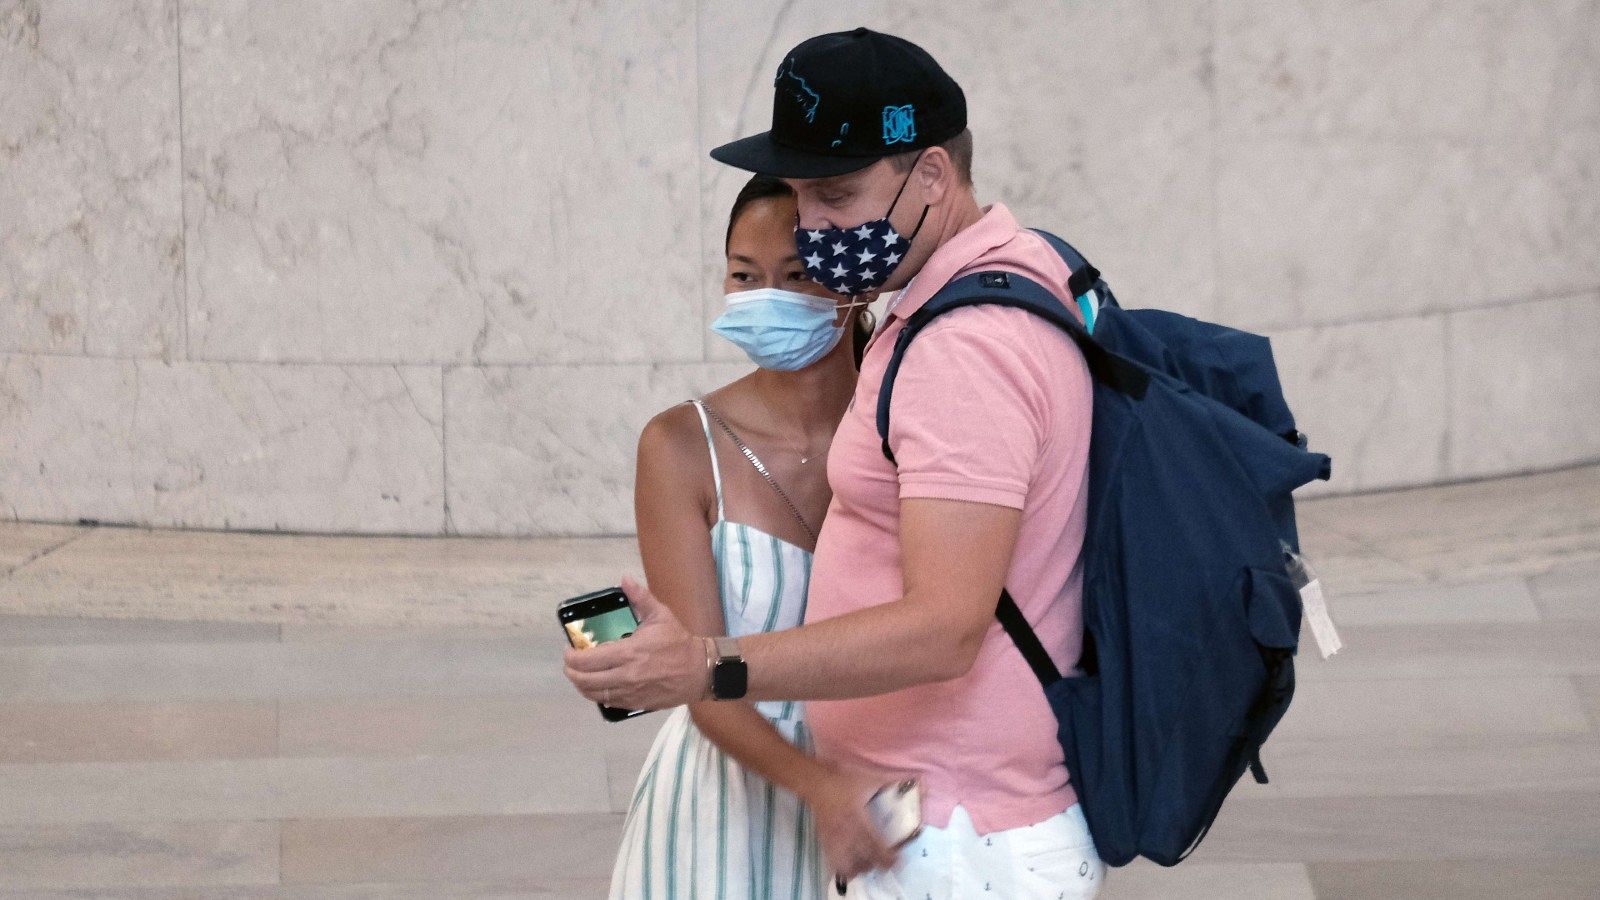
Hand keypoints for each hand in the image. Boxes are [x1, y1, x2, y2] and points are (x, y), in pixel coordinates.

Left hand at [563, 577, 707, 710]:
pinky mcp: (635, 703)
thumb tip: (625, 579)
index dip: (571, 656)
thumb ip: (640, 597)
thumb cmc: (678, 643)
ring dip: (581, 685)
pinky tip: (596, 686)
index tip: (569, 650)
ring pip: (594, 694)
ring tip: (578, 675)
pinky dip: (597, 695)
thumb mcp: (660, 615)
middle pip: (585, 680)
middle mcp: (625, 675)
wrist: (699, 671)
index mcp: (629, 652)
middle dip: (571, 672)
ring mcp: (630, 692)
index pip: (588, 659)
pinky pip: (608, 703)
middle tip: (570, 664)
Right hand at [803, 763, 898, 885]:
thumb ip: (888, 783)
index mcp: (858, 818)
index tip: (897, 861)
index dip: (886, 856)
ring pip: (848, 865)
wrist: (816, 783)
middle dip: (877, 865)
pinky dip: (845, 867)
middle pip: (863, 859)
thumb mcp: (868, 779)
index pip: (874, 844)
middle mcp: (846, 833)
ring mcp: (834, 839)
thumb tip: (911, 780)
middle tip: (888, 865)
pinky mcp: (825, 841)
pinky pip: (834, 862)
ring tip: (869, 864)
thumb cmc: (843, 781)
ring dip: (861, 868)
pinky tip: (852, 865)